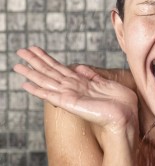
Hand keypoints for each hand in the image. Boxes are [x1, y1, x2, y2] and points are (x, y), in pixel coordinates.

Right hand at [13, 46, 137, 134]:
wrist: (126, 116)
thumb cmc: (120, 102)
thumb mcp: (105, 83)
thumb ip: (91, 75)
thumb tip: (79, 67)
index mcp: (81, 82)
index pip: (59, 68)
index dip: (47, 58)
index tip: (35, 49)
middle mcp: (73, 88)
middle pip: (50, 72)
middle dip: (35, 61)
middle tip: (20, 51)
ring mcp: (70, 95)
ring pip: (47, 80)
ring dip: (32, 72)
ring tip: (17, 65)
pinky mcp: (70, 103)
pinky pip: (50, 95)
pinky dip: (38, 90)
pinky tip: (26, 84)